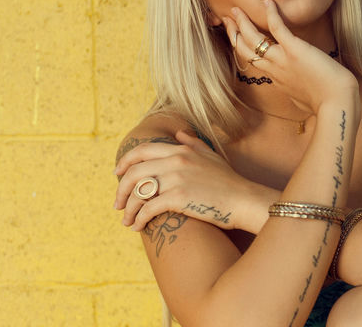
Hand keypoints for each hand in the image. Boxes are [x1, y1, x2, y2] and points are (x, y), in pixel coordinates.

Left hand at [114, 131, 255, 231]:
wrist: (243, 200)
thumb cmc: (229, 181)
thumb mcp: (211, 156)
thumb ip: (193, 143)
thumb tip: (178, 135)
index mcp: (181, 150)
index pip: (142, 151)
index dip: (125, 162)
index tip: (117, 175)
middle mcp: (176, 160)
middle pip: (134, 172)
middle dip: (121, 190)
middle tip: (118, 204)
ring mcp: (177, 178)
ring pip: (138, 192)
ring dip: (128, 209)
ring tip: (127, 221)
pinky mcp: (178, 198)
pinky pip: (148, 208)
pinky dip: (139, 219)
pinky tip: (138, 226)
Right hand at [223, 0, 358, 113]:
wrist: (336, 104)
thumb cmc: (326, 103)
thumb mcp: (304, 99)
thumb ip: (297, 91)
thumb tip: (299, 92)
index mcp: (276, 79)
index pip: (252, 61)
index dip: (241, 47)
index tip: (236, 36)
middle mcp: (274, 69)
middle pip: (244, 50)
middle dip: (234, 32)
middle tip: (228, 17)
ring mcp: (282, 60)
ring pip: (253, 39)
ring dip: (242, 23)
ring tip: (236, 9)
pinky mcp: (295, 50)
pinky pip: (278, 28)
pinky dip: (271, 14)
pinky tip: (268, 2)